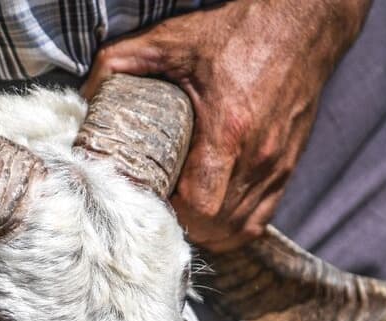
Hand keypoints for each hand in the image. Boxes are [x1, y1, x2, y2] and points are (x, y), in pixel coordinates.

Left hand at [83, 0, 370, 251]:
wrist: (300, 25)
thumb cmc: (238, 32)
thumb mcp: (171, 40)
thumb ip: (119, 64)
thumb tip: (84, 95)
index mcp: (229, 130)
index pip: (199, 205)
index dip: (170, 213)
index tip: (146, 200)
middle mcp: (258, 155)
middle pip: (216, 225)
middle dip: (182, 226)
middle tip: (155, 209)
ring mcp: (277, 165)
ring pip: (238, 228)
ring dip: (206, 231)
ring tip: (179, 216)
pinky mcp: (288, 166)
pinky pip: (260, 219)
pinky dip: (232, 226)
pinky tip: (209, 217)